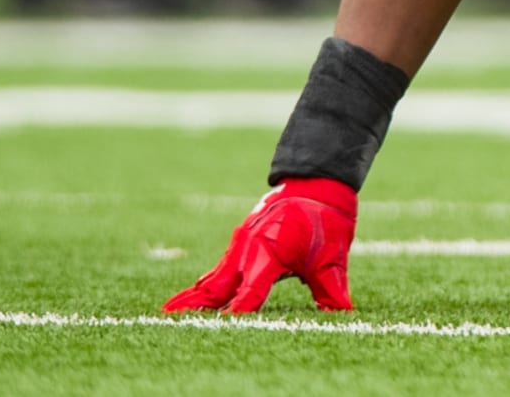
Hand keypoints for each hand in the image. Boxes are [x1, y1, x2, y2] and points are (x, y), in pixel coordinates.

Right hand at [164, 178, 356, 313]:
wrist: (317, 182)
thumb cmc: (325, 218)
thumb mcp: (333, 254)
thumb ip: (331, 286)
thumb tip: (341, 313)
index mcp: (269, 250)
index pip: (251, 290)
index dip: (239, 310)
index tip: (226, 327)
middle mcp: (248, 248)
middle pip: (218, 285)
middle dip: (196, 305)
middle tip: (171, 321)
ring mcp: (241, 245)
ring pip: (212, 278)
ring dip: (193, 296)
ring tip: (168, 314)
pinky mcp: (241, 244)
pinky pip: (218, 270)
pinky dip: (204, 285)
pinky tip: (191, 300)